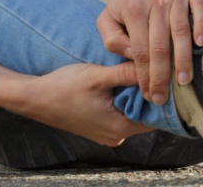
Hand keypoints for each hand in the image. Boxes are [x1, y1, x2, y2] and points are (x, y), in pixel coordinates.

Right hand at [22, 61, 151, 145]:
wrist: (35, 99)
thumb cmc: (64, 87)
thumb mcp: (97, 76)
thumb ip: (126, 73)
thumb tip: (153, 67)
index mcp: (119, 128)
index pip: (156, 116)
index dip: (163, 96)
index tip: (166, 76)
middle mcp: (116, 135)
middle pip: (145, 115)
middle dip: (149, 93)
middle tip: (155, 69)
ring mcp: (107, 132)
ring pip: (132, 113)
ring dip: (135, 95)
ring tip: (138, 72)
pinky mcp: (99, 126)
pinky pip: (120, 113)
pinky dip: (123, 99)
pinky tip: (121, 82)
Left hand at [97, 0, 202, 104]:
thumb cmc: (129, 4)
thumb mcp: (108, 18)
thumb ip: (112, 39)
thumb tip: (133, 56)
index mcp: (133, 9)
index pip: (140, 50)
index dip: (144, 75)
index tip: (149, 94)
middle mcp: (155, 0)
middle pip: (160, 45)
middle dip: (162, 75)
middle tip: (164, 97)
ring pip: (181, 31)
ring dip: (183, 58)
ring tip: (184, 80)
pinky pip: (200, 9)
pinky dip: (202, 26)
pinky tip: (200, 44)